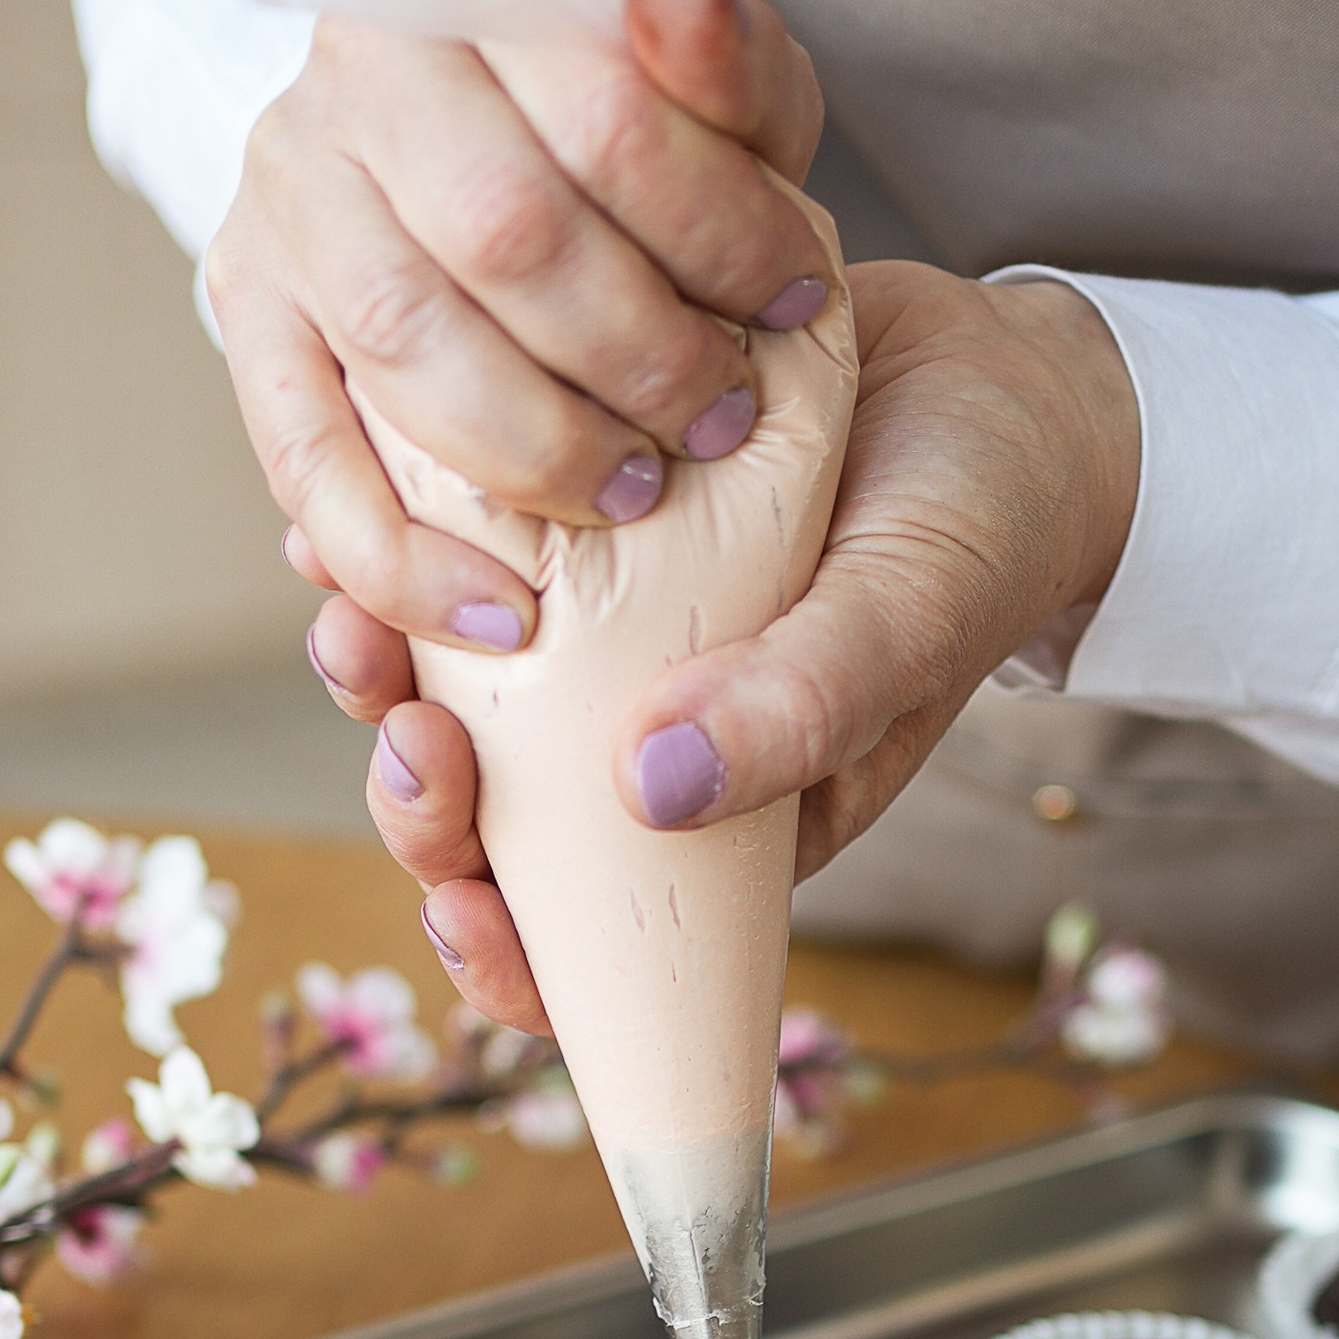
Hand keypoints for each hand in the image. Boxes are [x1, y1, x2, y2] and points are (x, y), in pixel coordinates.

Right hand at [216, 0, 828, 660]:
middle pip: (506, 231)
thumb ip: (728, 65)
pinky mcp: (247, 314)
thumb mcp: (705, 87)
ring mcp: (284, 200)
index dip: (719, 228)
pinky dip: (402, 560)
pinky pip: (307, 465)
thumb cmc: (620, 131)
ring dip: (539, 449)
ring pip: (408, 347)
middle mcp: (354, 81)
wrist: (471, 130)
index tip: (798, 306)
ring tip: (632, 498)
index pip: (607, 112)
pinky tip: (498, 616)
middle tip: (720, 423)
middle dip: (639, 352)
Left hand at [362, 268, 1142, 1030]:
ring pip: (452, 705)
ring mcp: (600, 647)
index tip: (458, 911)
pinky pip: (456, 573)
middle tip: (412, 737)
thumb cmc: (975, 530)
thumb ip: (801, 710)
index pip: (597, 942)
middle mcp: (642, 746)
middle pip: (493, 829)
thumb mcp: (906, 619)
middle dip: (423, 807)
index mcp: (723, 819)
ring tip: (356, 628)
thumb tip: (652, 792)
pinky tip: (347, 530)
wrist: (991, 380)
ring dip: (383, 683)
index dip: (508, 958)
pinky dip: (392, 558)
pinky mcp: (569, 539)